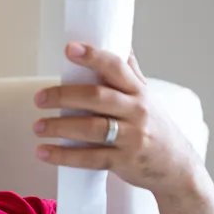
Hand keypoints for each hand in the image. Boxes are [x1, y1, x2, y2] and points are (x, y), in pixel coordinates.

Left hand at [33, 42, 202, 195]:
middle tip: (39, 98)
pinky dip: (63, 156)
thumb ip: (130, 74)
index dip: (92, 57)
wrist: (176, 168)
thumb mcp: (147, 98)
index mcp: (139, 92)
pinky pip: (89, 158)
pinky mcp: (123, 161)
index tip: (69, 49)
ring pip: (91, 129)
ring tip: (37, 127)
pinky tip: (43, 152)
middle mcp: (137, 112)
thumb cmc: (155, 128)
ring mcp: (131, 137)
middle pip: (97, 97)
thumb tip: (120, 45)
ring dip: (60, 127)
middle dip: (64, 96)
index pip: (115, 67)